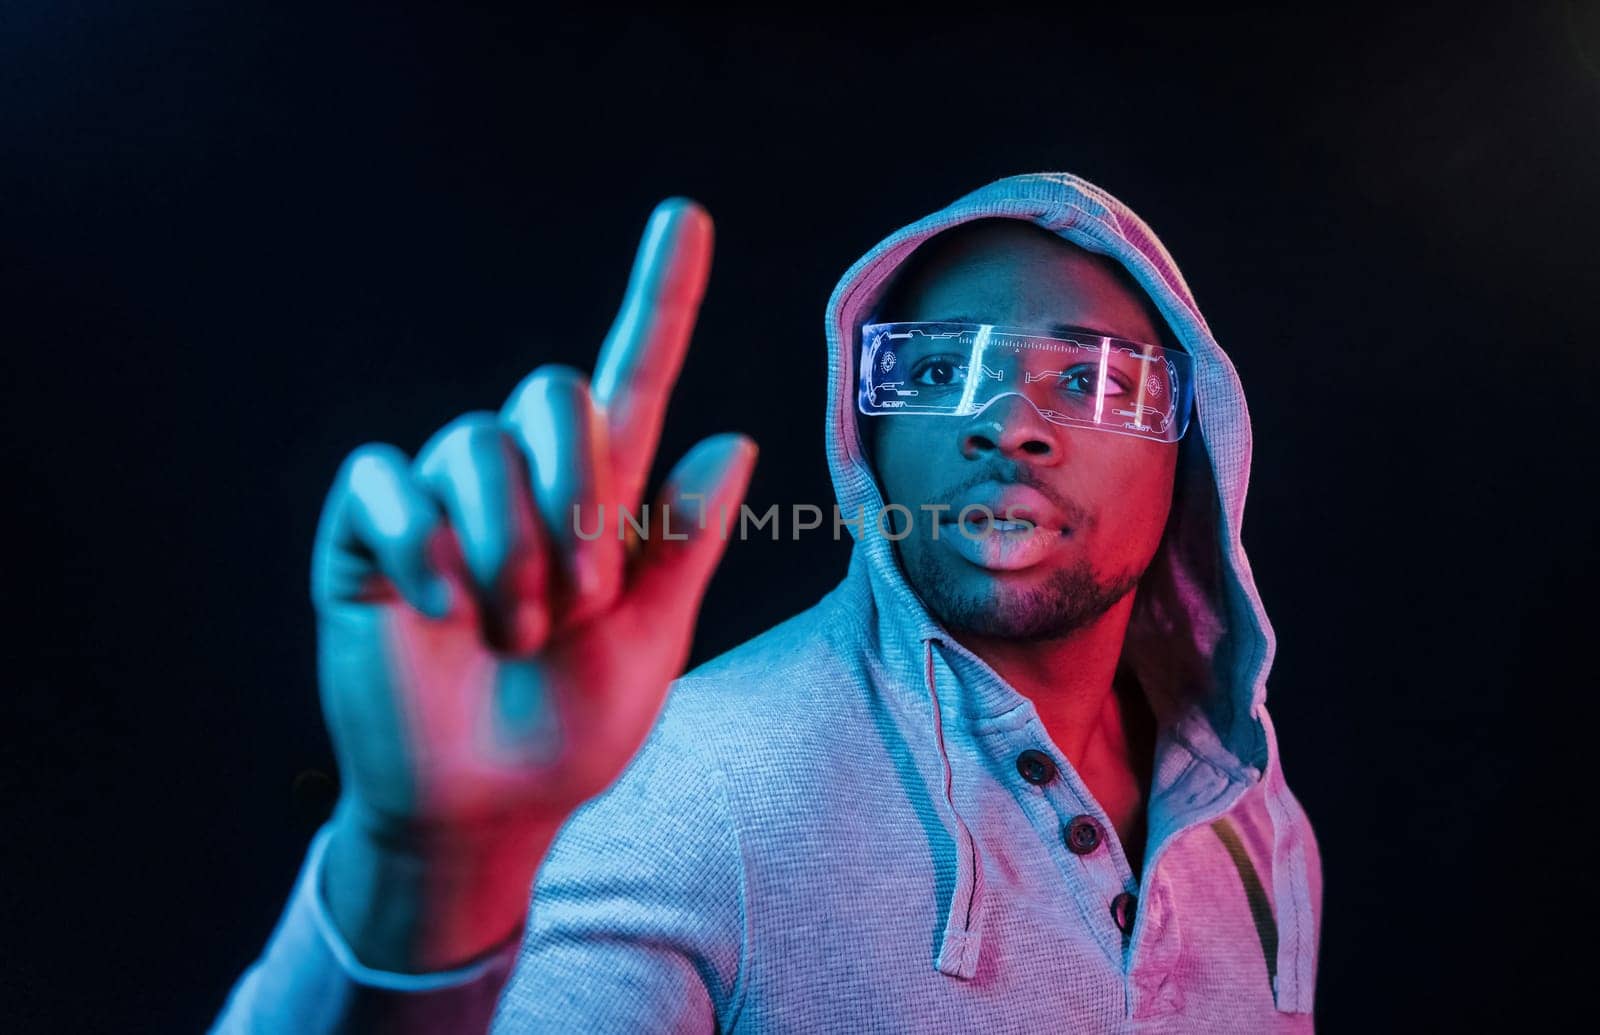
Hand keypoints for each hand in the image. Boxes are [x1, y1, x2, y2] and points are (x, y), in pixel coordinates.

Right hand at [307, 199, 754, 970]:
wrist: (483, 805)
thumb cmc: (571, 728)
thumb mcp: (648, 645)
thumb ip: (684, 545)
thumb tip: (733, 438)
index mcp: (603, 497)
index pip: (634, 376)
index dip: (660, 297)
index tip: (686, 215)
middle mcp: (524, 480)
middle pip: (553, 392)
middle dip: (576, 498)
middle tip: (575, 604)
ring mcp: (443, 500)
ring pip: (474, 443)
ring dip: (506, 552)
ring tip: (508, 633)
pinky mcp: (369, 528)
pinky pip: (386, 479)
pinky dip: (422, 543)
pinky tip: (433, 609)